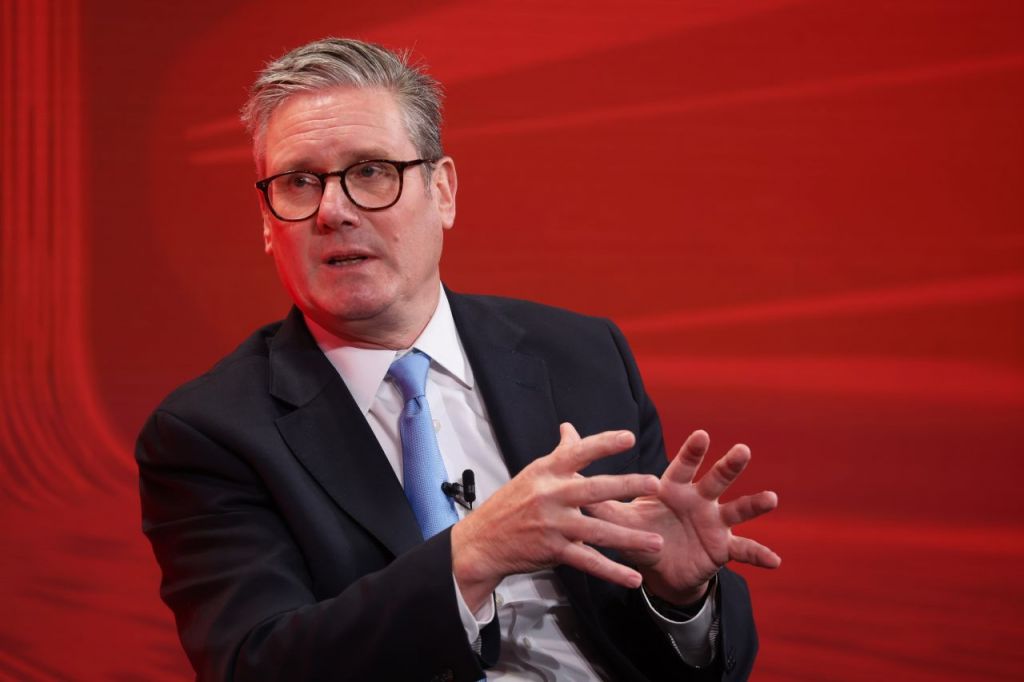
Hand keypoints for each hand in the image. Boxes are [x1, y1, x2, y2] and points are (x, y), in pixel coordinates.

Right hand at [451, 423, 663, 610]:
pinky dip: (612, 572)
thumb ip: (559, 454)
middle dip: (627, 486)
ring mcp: (553, 524)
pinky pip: (588, 562)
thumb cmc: (511, 504)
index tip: (628, 438)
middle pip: (595, 489)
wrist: (482, 541)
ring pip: (598, 531)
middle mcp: (551, 495)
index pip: (578, 453)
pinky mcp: (554, 551)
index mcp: (547, 472)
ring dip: (630, 539)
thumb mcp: (533, 474)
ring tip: (657, 543)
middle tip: (656, 484)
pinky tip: (633, 578)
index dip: (603, 444)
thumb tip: (570, 428)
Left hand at [587, 430, 779, 604]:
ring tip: (771, 498)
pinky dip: (760, 555)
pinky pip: (745, 551)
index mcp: (675, 488)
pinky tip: (776, 561)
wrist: (659, 567)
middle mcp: (699, 499)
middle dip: (728, 466)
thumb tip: (569, 455)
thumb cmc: (640, 530)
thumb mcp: (618, 514)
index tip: (702, 435)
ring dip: (754, 504)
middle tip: (742, 451)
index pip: (684, 465)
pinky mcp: (723, 548)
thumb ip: (597, 490)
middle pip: (716, 479)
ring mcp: (715, 522)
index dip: (693, 452)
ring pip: (737, 509)